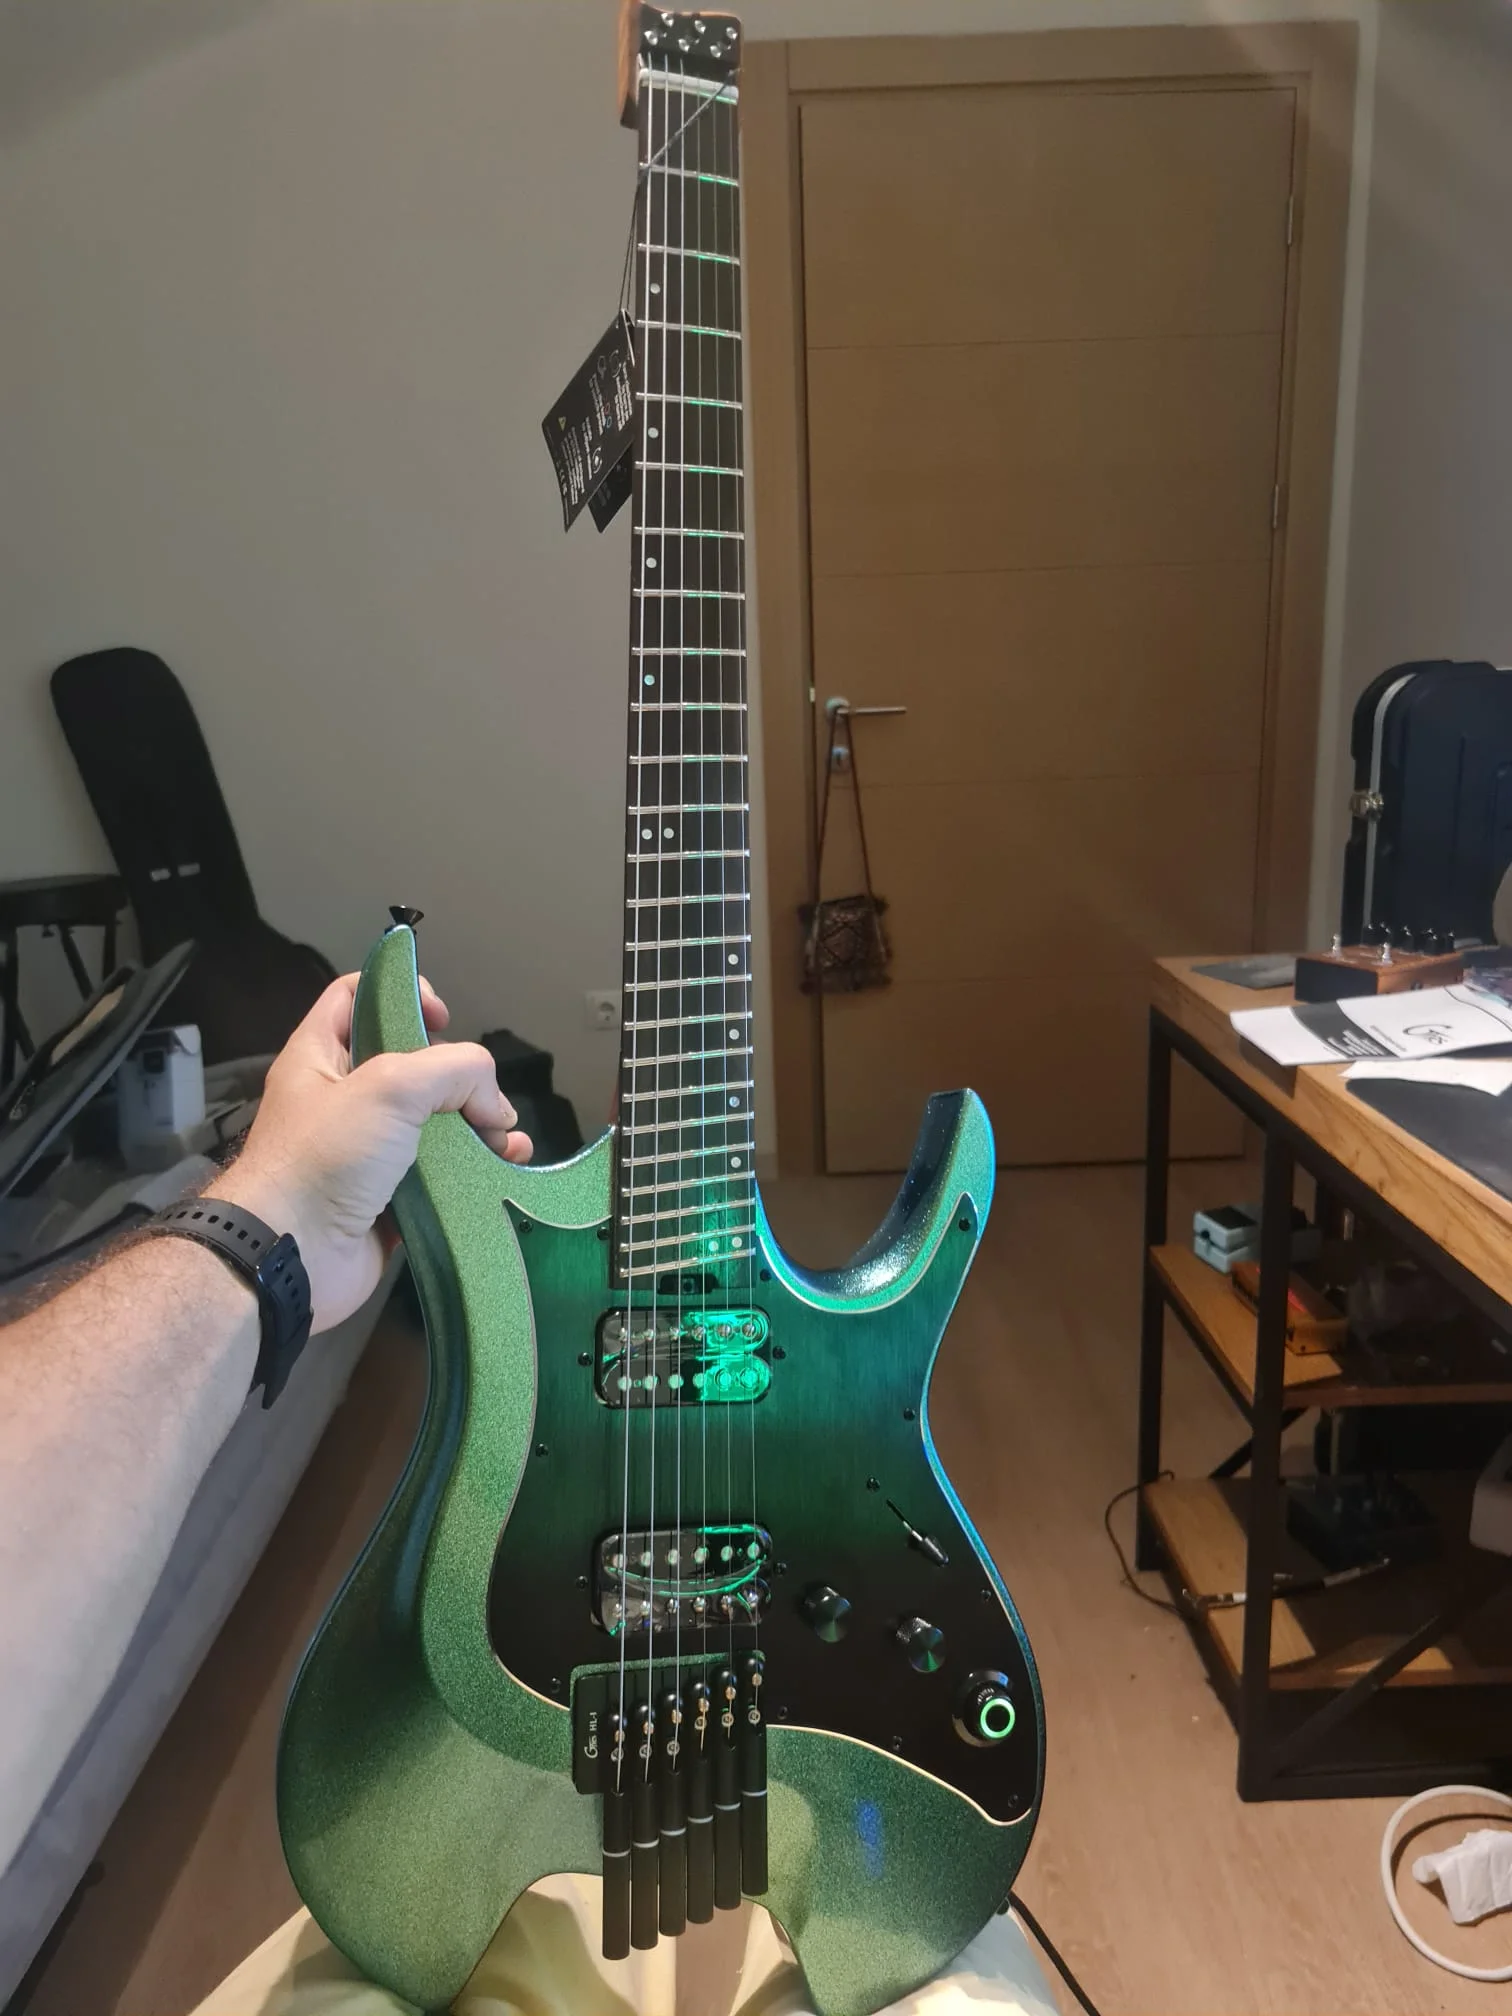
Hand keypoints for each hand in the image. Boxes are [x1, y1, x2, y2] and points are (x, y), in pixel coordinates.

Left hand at [220, 974, 530, 1330]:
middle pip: (413, 1065)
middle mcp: (342, 1100)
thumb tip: (494, 1106)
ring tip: (506, 1141)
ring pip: (435, 1124)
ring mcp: (366, 1153)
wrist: (290, 1259)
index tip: (443, 1018)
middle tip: (483, 1098)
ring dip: (480, 1126)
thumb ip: (453, 1072)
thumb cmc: (323, 1159)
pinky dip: (476, 1171)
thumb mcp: (389, 1087)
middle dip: (460, 1076)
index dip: (403, 993)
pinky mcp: (390, 1199)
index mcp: (320, 1057)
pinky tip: (505, 1170)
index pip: (358, 997)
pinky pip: (442, 1176)